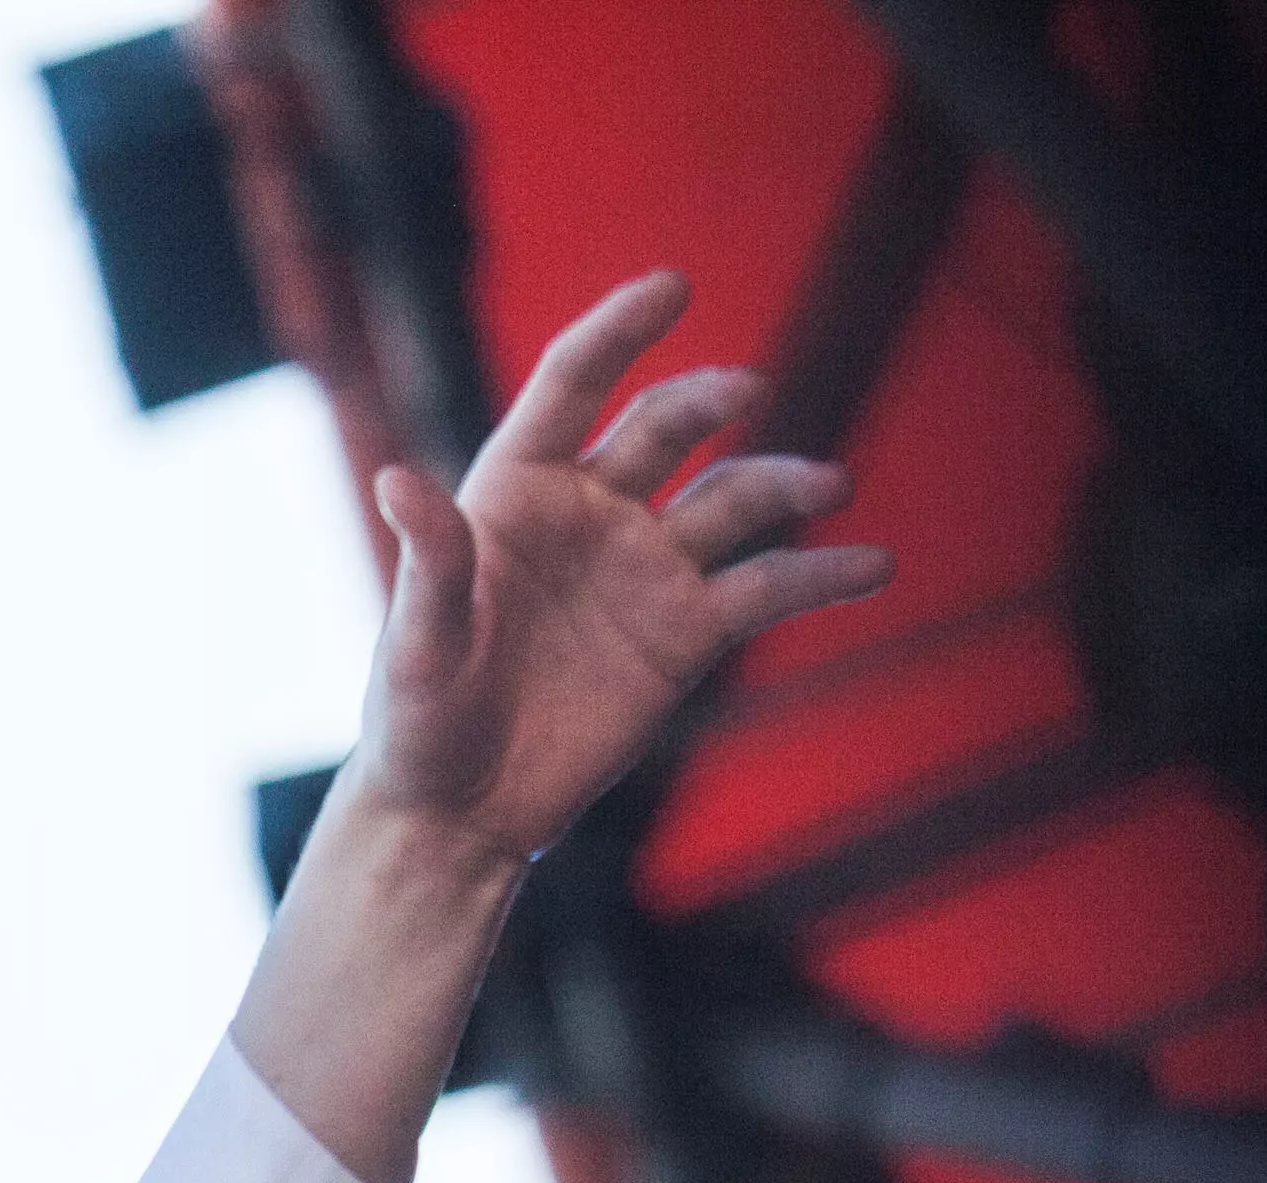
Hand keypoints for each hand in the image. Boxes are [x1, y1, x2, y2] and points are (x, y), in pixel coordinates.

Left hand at [330, 269, 895, 877]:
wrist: (460, 812)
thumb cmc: (416, 724)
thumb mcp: (415, 646)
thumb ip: (429, 562)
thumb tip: (395, 479)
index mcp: (515, 491)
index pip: (572, 386)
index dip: (618, 331)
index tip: (672, 284)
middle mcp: (590, 513)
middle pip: (666, 428)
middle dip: (710, 400)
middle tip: (747, 392)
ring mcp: (646, 568)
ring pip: (732, 500)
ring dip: (784, 484)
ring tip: (830, 484)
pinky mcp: (687, 631)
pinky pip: (766, 588)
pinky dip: (821, 575)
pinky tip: (871, 567)